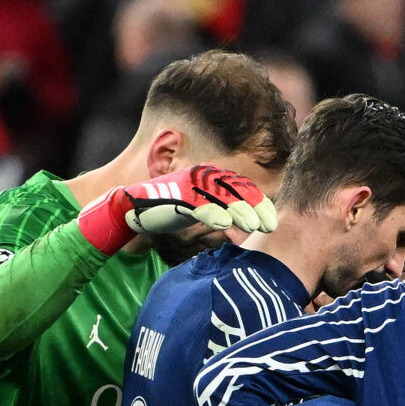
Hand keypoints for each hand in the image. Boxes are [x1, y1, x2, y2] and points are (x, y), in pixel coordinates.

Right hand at [78, 164, 277, 254]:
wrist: (131, 209)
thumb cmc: (168, 211)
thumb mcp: (199, 209)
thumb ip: (222, 213)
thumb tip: (247, 229)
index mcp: (210, 177)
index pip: (242, 187)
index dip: (259, 203)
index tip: (272, 221)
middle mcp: (202, 176)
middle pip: (237, 190)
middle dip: (255, 208)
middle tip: (269, 226)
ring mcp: (190, 185)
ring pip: (221, 198)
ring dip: (239, 212)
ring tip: (254, 227)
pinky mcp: (177, 196)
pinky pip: (199, 205)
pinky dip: (213, 214)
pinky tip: (226, 225)